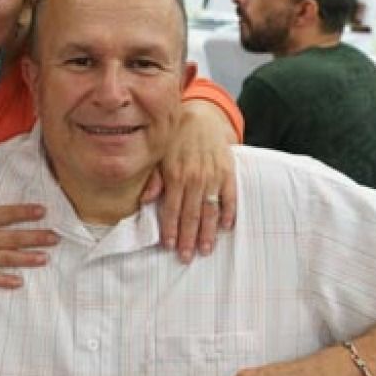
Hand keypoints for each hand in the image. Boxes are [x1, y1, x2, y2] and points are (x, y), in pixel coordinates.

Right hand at [0, 167, 57, 287]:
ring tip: (45, 258)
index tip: (42, 211)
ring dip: (27, 258)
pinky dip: (4, 281)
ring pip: (6, 258)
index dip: (26, 212)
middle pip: (14, 238)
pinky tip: (19, 282)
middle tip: (55, 238)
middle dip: (36, 237)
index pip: (8, 214)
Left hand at [144, 101, 235, 261]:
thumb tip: (145, 201)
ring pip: (210, 210)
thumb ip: (154, 179)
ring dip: (208, 232)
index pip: (171, 209)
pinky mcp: (228, 172)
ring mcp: (213, 176)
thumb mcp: (158, 156)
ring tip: (205, 250)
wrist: (201, 117)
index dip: (170, 230)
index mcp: (175, 175)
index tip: (169, 247)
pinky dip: (229, 213)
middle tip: (186, 257)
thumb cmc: (175, 140)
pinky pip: (230, 197)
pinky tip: (226, 228)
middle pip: (190, 215)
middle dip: (188, 238)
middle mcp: (194, 178)